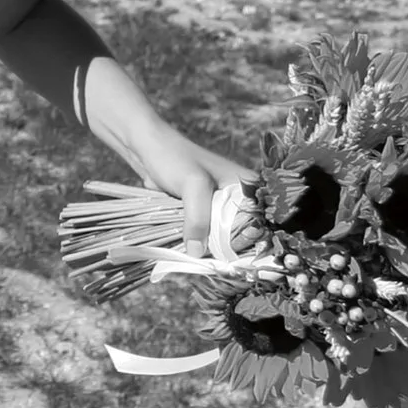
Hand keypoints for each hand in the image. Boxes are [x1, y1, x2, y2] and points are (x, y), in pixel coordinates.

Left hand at [130, 134, 252, 255]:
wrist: (147, 146)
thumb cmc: (173, 157)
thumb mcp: (193, 185)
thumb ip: (199, 218)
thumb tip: (197, 253)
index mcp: (250, 188)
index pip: (260, 225)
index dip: (247, 243)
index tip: (231, 259)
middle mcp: (240, 198)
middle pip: (242, 234)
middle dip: (226, 248)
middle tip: (213, 261)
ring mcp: (221, 205)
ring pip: (222, 236)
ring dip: (211, 247)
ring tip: (201, 256)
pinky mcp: (204, 211)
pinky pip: (206, 232)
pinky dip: (199, 241)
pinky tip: (192, 250)